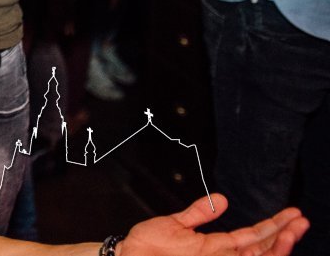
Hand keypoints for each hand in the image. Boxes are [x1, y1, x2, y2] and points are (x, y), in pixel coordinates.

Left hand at [121, 193, 307, 255]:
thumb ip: (199, 212)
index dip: (274, 225)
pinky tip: (273, 247)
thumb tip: (222, 199)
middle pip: (264, 250)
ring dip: (279, 246)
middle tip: (301, 220)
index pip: (254, 237)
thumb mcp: (175, 224)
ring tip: (292, 231)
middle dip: (285, 235)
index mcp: (217, 246)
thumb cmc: (148, 246)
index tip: (293, 213)